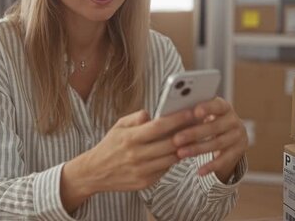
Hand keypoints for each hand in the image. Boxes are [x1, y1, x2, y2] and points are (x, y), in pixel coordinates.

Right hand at [68, 108, 195, 194]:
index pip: (159, 126)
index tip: (192, 111)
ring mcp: (141, 170)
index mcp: (130, 138)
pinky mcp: (145, 182)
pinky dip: (173, 160)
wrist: (94, 172)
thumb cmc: (110, 145)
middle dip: (187, 132)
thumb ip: (136, 117)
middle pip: (170, 143)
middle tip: (200, 123)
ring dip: (184, 148)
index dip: (178, 119)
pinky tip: (177, 151)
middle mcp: (136, 155)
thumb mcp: (118, 126)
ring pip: (172, 158)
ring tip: (192, 137)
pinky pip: (165, 169)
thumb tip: (152, 113)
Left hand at [171, 97, 247, 181]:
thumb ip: (191, 113)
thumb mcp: (203, 114)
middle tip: (176, 139)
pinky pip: (224, 160)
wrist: (230, 136)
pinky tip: (199, 171)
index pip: (217, 105)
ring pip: (217, 143)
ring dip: (198, 149)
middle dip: (194, 133)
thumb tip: (167, 115)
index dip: (207, 108)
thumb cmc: (208, 121)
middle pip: (214, 127)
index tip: (195, 111)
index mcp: (224, 107)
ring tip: (180, 153)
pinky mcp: (238, 152)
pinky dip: (211, 166)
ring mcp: (238, 137)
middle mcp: (234, 121)